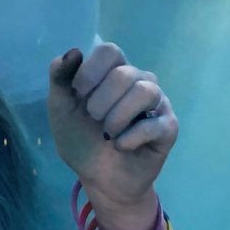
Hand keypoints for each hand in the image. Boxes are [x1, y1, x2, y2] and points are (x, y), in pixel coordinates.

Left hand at [48, 44, 177, 228]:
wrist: (98, 178)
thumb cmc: (80, 138)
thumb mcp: (61, 108)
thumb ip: (60, 77)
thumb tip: (74, 51)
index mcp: (112, 72)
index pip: (110, 51)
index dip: (92, 70)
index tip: (78, 92)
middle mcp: (138, 81)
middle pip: (125, 73)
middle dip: (101, 100)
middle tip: (93, 118)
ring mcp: (157, 103)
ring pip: (146, 91)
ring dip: (118, 117)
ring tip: (108, 134)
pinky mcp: (168, 128)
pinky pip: (156, 124)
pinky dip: (131, 138)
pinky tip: (120, 146)